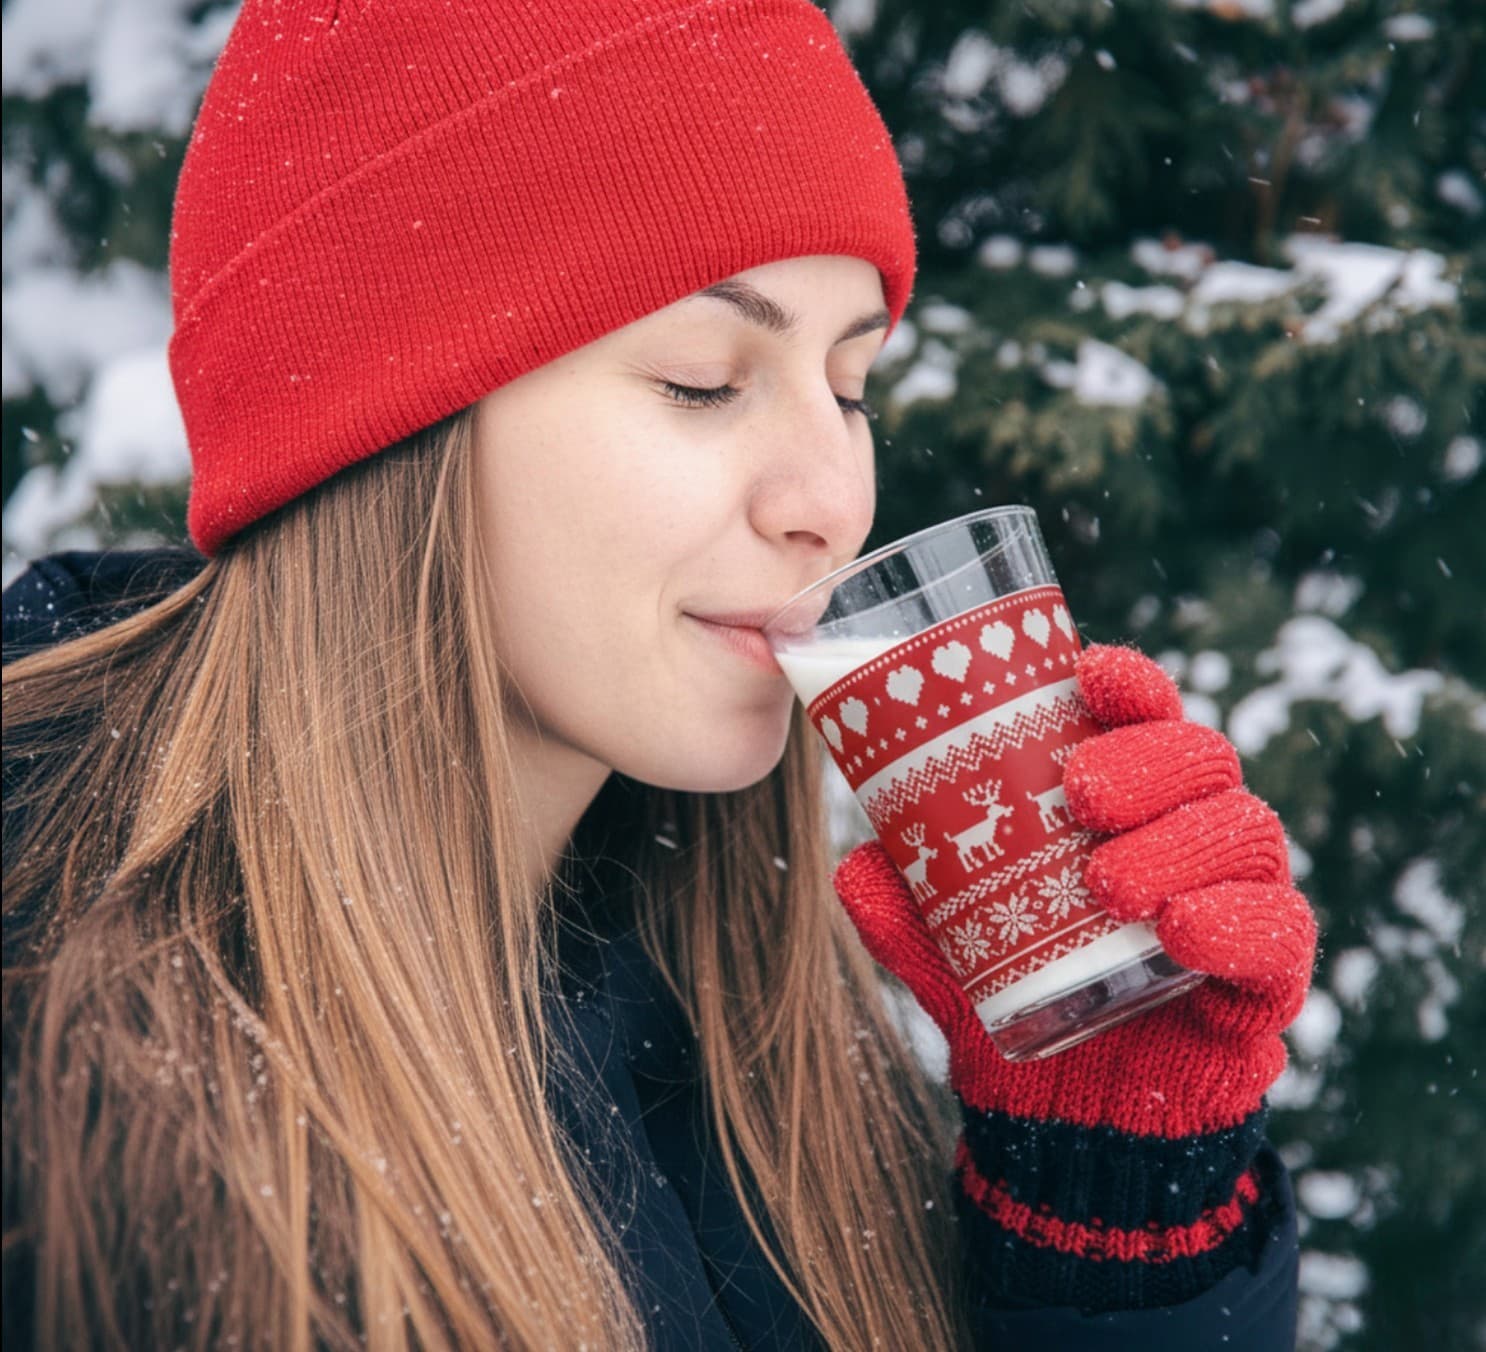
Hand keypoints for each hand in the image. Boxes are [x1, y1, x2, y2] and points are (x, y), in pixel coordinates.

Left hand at [833, 644, 1316, 1138]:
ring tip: (1107, 884)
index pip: (1144, 721)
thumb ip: (906, 913)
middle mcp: (1189, 838)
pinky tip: (1180, 932)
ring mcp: (1236, 902)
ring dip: (1176, 846)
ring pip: (1243, 834)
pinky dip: (1236, 922)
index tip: (1088, 672)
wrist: (1066, 1124)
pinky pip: (1280, 934)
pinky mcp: (1265, 980)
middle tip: (1080, 792)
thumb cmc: (1018, 1000)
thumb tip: (855, 863)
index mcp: (1125, 807)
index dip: (1129, 687)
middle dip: (1147, 762)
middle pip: (1202, 761)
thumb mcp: (947, 955)